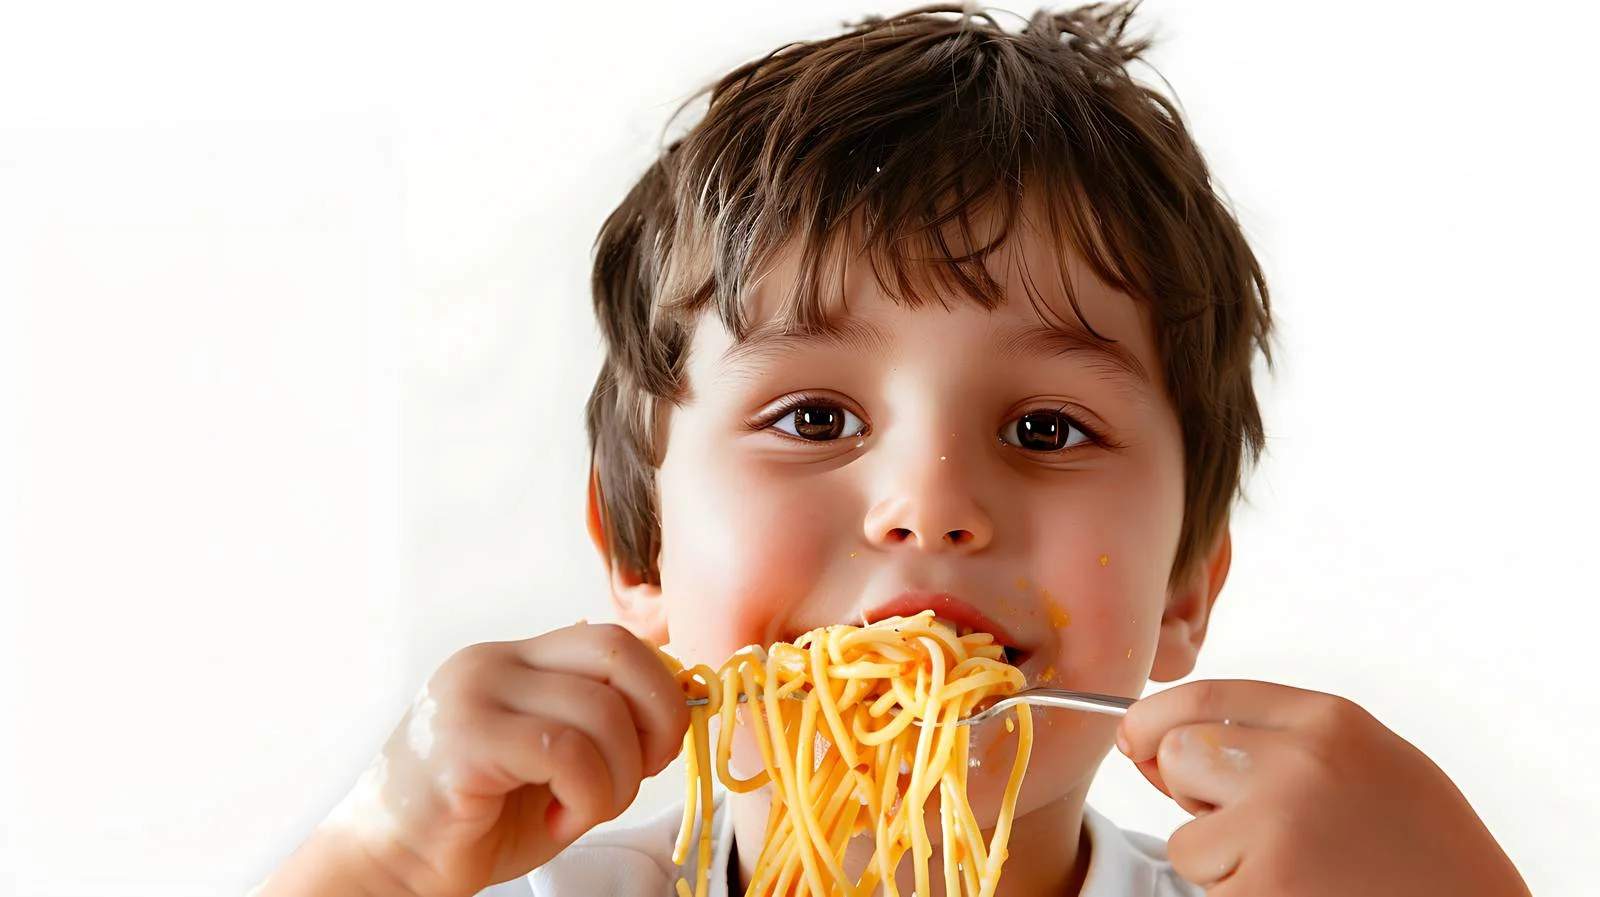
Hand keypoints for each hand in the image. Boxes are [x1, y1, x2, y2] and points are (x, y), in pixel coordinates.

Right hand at [311, 622, 688, 896]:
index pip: (617, 637)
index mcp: (516, 659)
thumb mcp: (554, 764)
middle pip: (619, 652)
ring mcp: (475, 694)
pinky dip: (585, 798)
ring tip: (579, 812)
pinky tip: (557, 822)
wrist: (386, 864)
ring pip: (601, 713)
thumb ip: (604, 727)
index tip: (658, 748)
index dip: (660, 690)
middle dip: (659, 718)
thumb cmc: (475, 822)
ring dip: (616, 780)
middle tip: (645, 775)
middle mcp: (494, 662)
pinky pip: (567, 754)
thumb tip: (679, 701)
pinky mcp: (465, 740)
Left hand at [1117, 680, 1528, 895]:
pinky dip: (1234, 893)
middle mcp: (1301, 759)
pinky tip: (1294, 891)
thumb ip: (1275, 743)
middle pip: (1179, 751)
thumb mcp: (1368, 766)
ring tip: (1289, 867)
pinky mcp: (1265, 883)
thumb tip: (1152, 745)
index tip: (1136, 739)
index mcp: (1329, 720)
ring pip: (1186, 832)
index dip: (1156, 719)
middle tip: (1244, 824)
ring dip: (1216, 856)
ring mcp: (1280, 822)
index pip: (1206, 697)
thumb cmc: (1419, 852)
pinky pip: (1206, 882)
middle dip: (1189, 792)